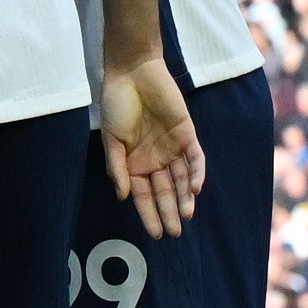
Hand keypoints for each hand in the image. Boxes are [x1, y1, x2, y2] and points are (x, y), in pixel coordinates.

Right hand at [96, 51, 205, 236]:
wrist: (133, 73)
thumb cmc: (117, 104)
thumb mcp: (111, 139)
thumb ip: (116, 167)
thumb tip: (123, 197)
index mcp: (134, 163)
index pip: (144, 195)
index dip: (149, 214)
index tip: (155, 234)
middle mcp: (155, 160)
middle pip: (165, 191)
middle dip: (169, 212)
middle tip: (174, 233)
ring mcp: (172, 148)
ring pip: (182, 179)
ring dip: (184, 198)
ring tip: (186, 216)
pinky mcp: (187, 135)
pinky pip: (195, 158)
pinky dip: (196, 174)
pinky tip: (194, 189)